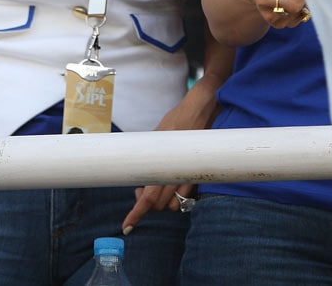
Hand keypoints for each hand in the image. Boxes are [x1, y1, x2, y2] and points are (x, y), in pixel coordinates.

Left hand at [120, 69, 223, 232]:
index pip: (149, 197)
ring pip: (174, 205)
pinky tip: (170, 181)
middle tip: (141, 188)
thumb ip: (150, 154)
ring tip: (157, 183)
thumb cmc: (179, 117)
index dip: (137, 213)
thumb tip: (140, 174)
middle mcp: (179, 172)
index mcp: (165, 162)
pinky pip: (185, 196)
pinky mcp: (199, 174)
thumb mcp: (158, 133)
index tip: (127, 225)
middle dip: (148, 204)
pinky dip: (176, 195)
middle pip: (159, 206)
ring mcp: (191, 174)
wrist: (204, 107)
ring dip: (163, 201)